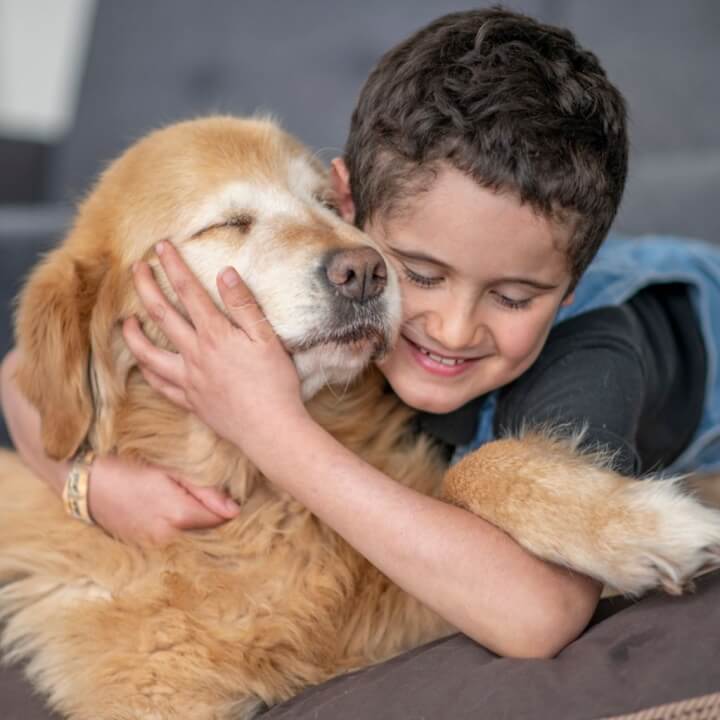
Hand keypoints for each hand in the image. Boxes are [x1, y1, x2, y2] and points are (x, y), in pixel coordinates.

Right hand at [88, 454, 240, 545]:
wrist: (85, 483)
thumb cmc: (127, 467)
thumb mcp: (169, 470)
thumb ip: (204, 490)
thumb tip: (235, 510)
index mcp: (179, 516)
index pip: (221, 520)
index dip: (227, 506)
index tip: (229, 493)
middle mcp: (169, 538)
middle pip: (207, 531)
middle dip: (214, 516)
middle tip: (214, 495)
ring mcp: (154, 545)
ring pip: (191, 536)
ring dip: (197, 523)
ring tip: (194, 502)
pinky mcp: (143, 546)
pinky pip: (173, 540)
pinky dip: (179, 528)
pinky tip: (174, 512)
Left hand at [122, 240, 306, 459]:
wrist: (270, 429)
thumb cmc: (275, 383)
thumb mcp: (267, 338)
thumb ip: (243, 305)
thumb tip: (224, 273)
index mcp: (215, 335)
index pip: (188, 292)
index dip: (173, 266)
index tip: (161, 246)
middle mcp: (195, 355)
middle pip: (162, 315)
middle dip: (146, 288)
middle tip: (135, 268)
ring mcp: (189, 380)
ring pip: (149, 354)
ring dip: (133, 335)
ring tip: (125, 321)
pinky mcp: (192, 402)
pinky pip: (161, 385)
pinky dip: (148, 372)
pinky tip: (144, 366)